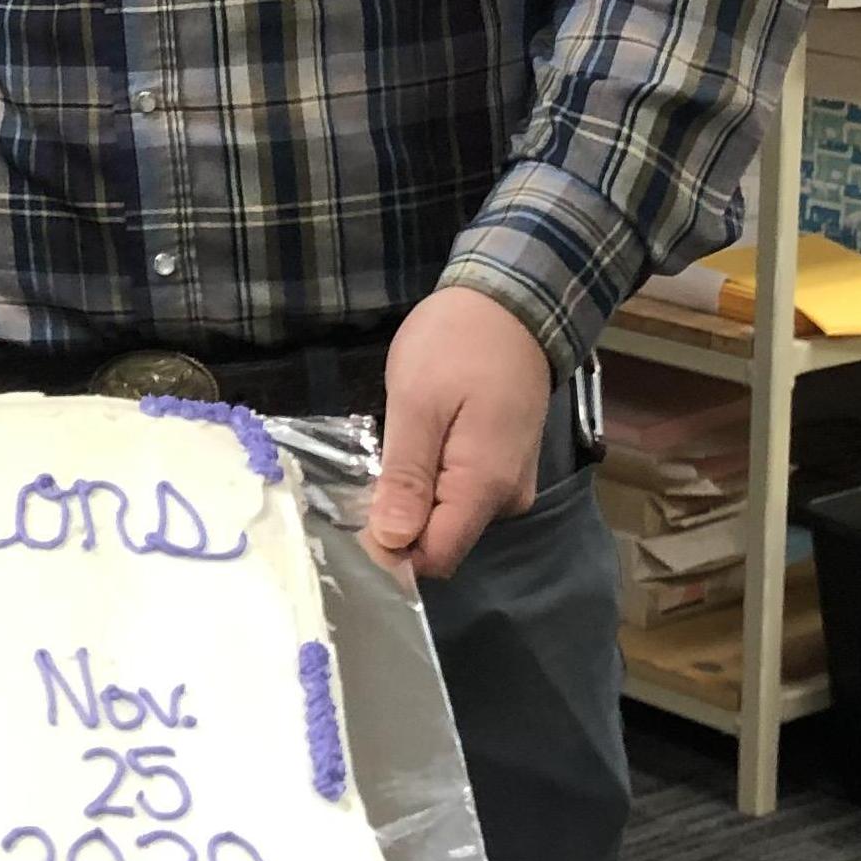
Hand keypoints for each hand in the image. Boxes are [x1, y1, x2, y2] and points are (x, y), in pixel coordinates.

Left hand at [365, 286, 552, 581]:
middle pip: (441, 541)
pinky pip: (459, 493)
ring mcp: (509, 483)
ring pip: (448, 518)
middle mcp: (506, 499)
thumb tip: (392, 543)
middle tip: (359, 477)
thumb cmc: (458, 342)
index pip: (435, 557)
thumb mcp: (417, 402)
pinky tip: (411, 448)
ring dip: (412, 499)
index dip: (390, 554)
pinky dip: (430, 481)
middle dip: (397, 524)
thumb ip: (407, 476)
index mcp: (485, 486)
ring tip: (385, 453)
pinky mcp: (503, 466)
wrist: (513, 302)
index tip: (347, 528)